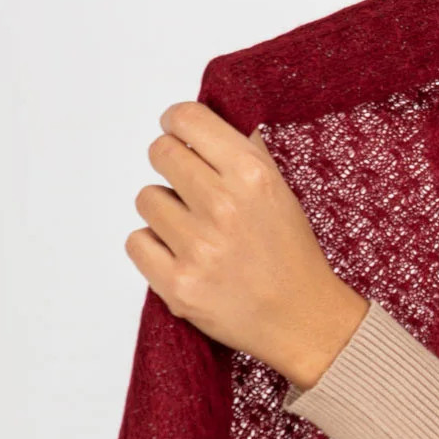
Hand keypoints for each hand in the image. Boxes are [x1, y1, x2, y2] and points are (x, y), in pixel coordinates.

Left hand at [127, 101, 368, 390]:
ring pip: (145, 198)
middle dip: (171, 165)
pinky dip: (153, 247)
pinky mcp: (178, 285)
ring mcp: (198, 248)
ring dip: (164, 210)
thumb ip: (242, 153)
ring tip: (194, 230)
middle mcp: (223, 206)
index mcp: (251, 175)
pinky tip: (181, 255)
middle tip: (188, 186)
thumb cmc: (290, 254)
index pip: (186, 119)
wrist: (302, 319)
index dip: (177, 123)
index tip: (178, 133)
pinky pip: (136, 241)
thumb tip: (203, 122)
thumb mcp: (280, 190)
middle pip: (160, 153)